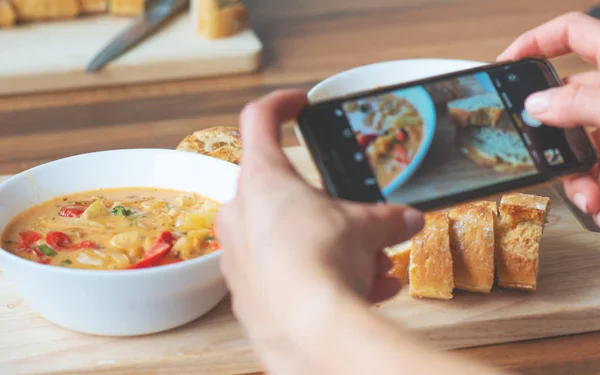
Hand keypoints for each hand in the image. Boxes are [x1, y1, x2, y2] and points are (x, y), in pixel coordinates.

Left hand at [216, 90, 423, 373]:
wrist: (307, 332)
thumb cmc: (322, 264)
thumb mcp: (366, 228)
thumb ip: (385, 218)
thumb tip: (406, 220)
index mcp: (262, 180)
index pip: (260, 120)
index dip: (281, 104)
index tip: (299, 103)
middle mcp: (240, 214)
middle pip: (284, 193)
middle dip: (327, 207)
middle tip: (359, 222)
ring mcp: (238, 256)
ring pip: (288, 238)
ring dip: (332, 248)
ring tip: (371, 266)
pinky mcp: (246, 293)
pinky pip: (284, 275)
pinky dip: (318, 277)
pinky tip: (359, 291)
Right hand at [497, 12, 599, 223]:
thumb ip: (582, 102)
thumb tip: (536, 104)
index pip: (571, 32)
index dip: (534, 42)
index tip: (503, 66)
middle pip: (567, 107)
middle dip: (553, 141)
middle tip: (541, 159)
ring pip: (584, 148)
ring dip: (581, 179)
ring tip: (592, 200)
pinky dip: (598, 191)